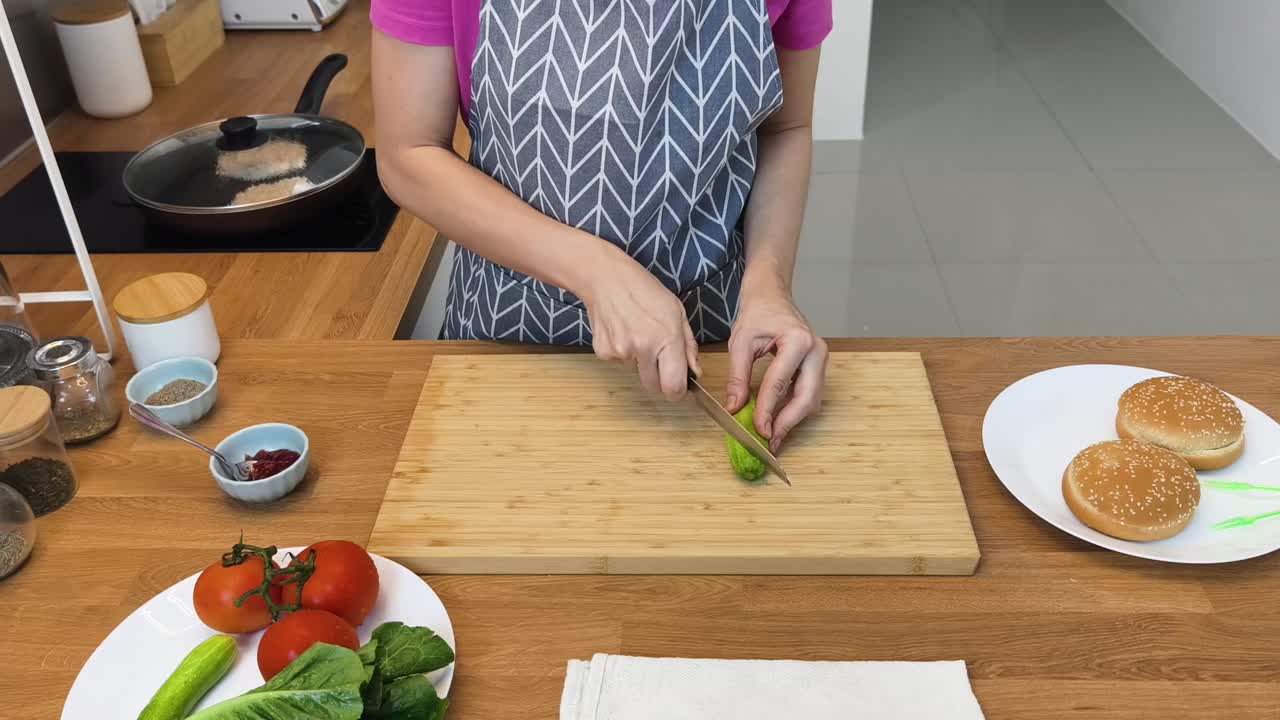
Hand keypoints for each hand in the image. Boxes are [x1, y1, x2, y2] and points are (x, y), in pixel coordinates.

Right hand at [580, 249, 700, 400]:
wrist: (605, 278)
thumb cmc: (644, 290)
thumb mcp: (677, 311)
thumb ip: (688, 345)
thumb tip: (695, 371)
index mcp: (667, 339)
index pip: (673, 387)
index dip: (678, 392)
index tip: (680, 387)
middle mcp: (644, 349)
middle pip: (654, 387)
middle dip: (659, 378)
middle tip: (659, 357)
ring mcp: (621, 352)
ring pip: (636, 373)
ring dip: (641, 362)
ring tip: (638, 333)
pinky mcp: (604, 353)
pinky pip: (620, 363)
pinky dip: (624, 353)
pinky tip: (623, 331)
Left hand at [726, 284, 826, 451]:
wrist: (772, 296)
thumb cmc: (758, 313)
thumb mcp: (740, 343)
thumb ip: (738, 376)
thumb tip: (735, 407)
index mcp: (798, 340)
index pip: (780, 383)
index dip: (768, 409)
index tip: (758, 429)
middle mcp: (816, 350)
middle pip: (807, 397)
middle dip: (788, 422)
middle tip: (770, 441)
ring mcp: (820, 359)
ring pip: (812, 399)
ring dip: (793, 419)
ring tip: (773, 435)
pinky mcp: (818, 366)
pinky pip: (810, 393)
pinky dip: (795, 409)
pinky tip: (779, 419)